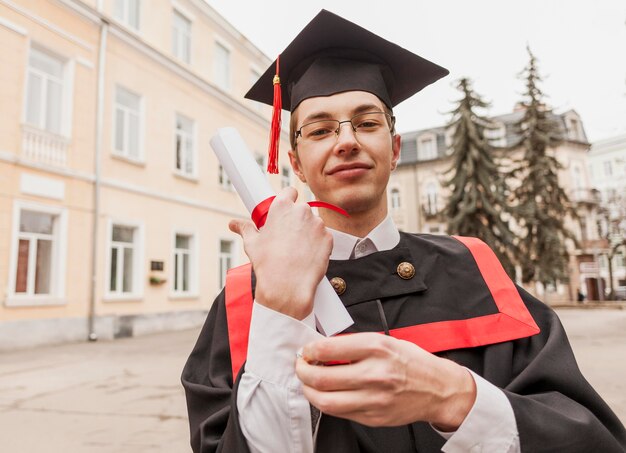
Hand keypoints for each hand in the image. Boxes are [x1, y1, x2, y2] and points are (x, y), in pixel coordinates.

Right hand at [229, 187, 332, 319]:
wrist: (287, 285)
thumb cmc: (267, 263)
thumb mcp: (252, 243)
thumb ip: (245, 228)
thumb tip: (234, 224)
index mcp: (282, 206)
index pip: (290, 191)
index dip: (288, 199)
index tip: (286, 210)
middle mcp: (302, 210)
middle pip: (302, 209)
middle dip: (297, 220)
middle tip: (289, 236)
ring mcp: (318, 224)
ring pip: (314, 223)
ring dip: (308, 232)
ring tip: (298, 249)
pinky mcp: (329, 238)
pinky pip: (324, 237)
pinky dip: (318, 244)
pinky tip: (308, 255)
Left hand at [295, 333, 475, 429]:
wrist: (438, 389)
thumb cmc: (411, 362)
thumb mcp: (385, 341)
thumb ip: (354, 344)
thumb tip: (322, 349)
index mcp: (376, 348)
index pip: (328, 349)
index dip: (309, 350)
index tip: (306, 350)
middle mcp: (374, 374)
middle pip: (321, 378)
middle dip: (302, 371)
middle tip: (301, 366)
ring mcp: (374, 399)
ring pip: (325, 401)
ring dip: (309, 391)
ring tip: (309, 383)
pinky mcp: (373, 417)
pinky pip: (339, 412)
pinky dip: (326, 402)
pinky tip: (326, 394)